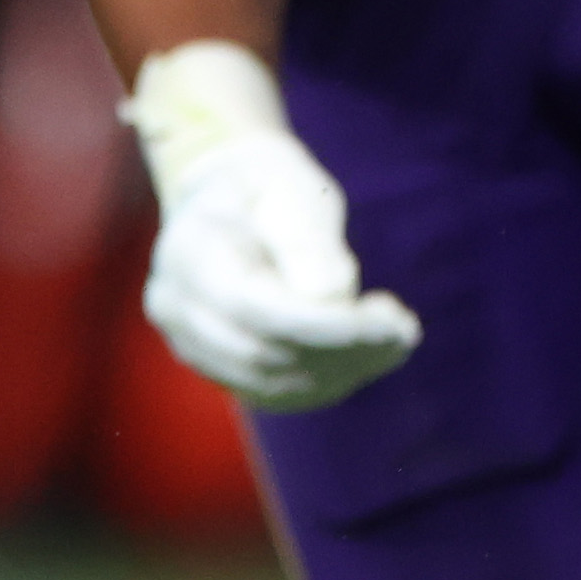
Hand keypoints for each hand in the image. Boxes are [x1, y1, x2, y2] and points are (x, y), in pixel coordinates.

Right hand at [120, 43, 420, 411]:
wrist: (233, 203)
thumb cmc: (271, 188)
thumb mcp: (293, 189)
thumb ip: (307, 238)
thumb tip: (332, 295)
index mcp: (189, 250)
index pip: (257, 308)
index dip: (329, 326)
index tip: (394, 320)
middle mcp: (175, 304)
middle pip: (264, 352)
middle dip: (346, 349)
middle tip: (405, 329)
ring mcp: (189, 341)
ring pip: (271, 381)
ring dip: (345, 369)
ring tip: (398, 338)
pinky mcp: (216, 365)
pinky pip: (274, 391)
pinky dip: (329, 380)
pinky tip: (373, 355)